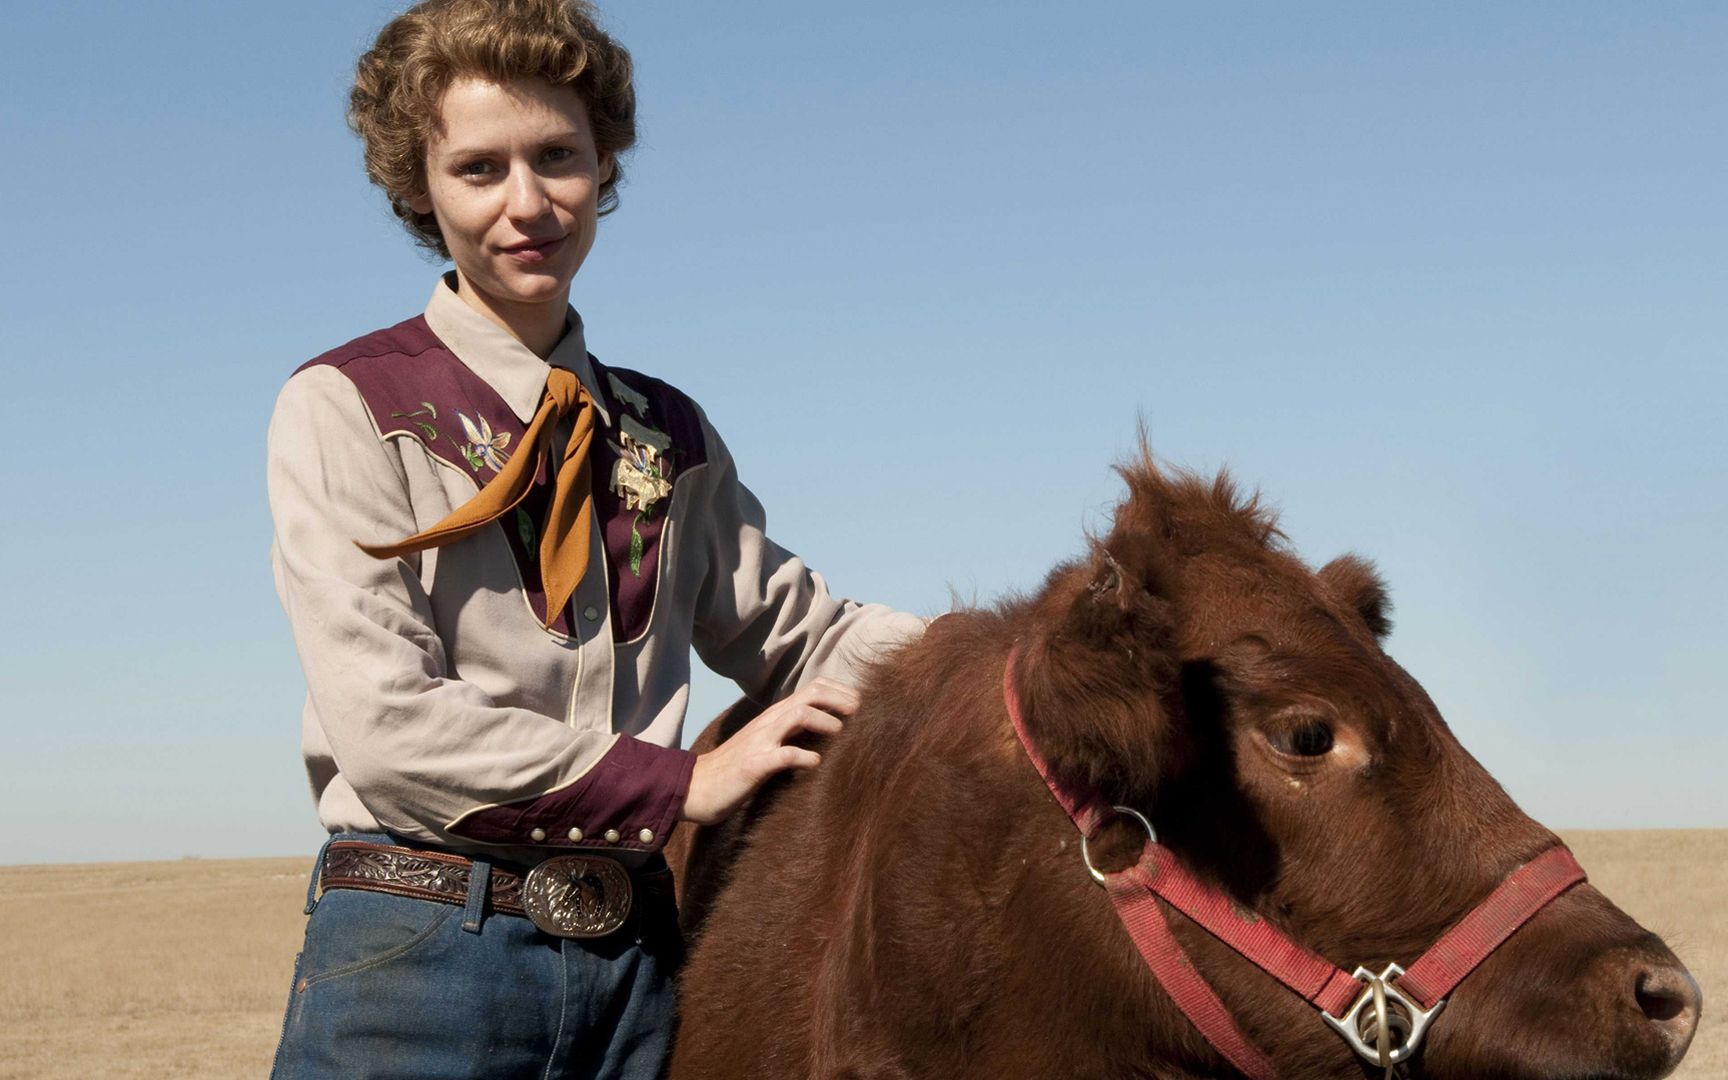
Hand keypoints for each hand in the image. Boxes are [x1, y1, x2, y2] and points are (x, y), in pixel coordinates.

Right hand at [680, 678, 859, 825]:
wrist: (697, 787)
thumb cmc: (736, 768)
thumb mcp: (768, 743)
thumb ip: (792, 733)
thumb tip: (829, 730)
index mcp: (775, 716)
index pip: (813, 687)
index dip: (841, 691)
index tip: (862, 705)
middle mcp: (769, 722)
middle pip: (811, 693)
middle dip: (841, 699)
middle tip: (862, 714)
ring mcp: (760, 741)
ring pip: (798, 714)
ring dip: (826, 721)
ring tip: (843, 735)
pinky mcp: (754, 765)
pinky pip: (784, 755)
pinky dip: (805, 757)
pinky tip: (816, 765)